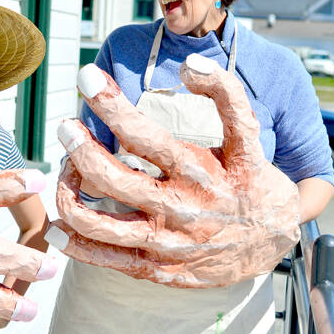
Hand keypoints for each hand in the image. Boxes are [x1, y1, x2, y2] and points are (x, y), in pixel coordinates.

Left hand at [45, 55, 299, 287]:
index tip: (85, 78)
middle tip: (64, 124)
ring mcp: (167, 242)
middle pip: (113, 177)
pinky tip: (56, 228)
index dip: (111, 104)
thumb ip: (224, 96)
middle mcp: (180, 208)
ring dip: (67, 194)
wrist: (277, 242)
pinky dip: (75, 244)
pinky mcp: (160, 269)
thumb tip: (188, 64)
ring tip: (61, 168)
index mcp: (199, 172)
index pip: (145, 135)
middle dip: (78, 146)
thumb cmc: (253, 182)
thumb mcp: (248, 138)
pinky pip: (108, 259)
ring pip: (100, 223)